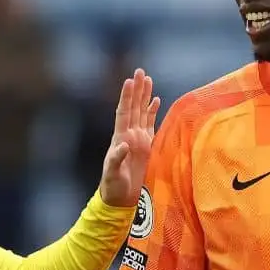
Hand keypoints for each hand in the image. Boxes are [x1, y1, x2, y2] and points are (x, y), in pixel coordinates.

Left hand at [97, 68, 158, 206]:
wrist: (120, 198)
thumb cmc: (113, 187)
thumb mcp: (112, 175)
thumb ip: (116, 159)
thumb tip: (123, 144)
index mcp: (120, 138)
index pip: (124, 112)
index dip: (127, 97)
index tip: (129, 81)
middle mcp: (129, 135)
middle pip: (134, 107)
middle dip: (137, 90)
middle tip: (139, 71)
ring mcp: (138, 139)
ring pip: (142, 112)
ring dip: (145, 96)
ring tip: (147, 79)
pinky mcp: (147, 146)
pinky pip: (151, 124)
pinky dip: (153, 112)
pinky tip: (156, 100)